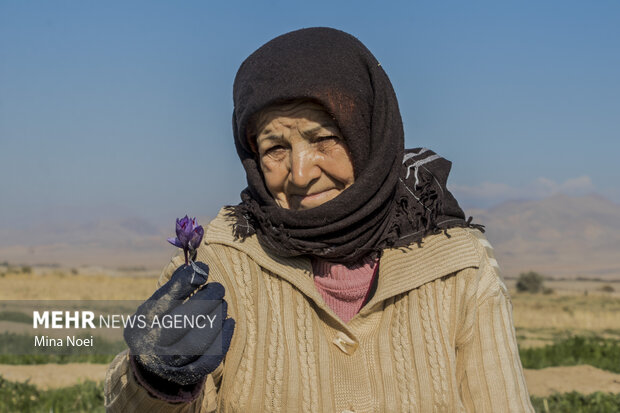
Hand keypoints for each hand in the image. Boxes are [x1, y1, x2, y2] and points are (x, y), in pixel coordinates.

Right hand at [123, 262, 234, 385]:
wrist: (154, 364)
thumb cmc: (161, 323)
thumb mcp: (158, 304)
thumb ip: (177, 285)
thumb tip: (200, 267)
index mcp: (141, 324)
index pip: (163, 301)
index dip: (185, 282)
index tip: (203, 269)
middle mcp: (152, 346)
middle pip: (182, 322)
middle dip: (206, 300)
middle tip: (218, 288)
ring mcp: (169, 364)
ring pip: (198, 341)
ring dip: (216, 317)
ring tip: (222, 304)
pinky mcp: (187, 375)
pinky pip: (210, 359)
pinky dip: (224, 338)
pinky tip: (229, 322)